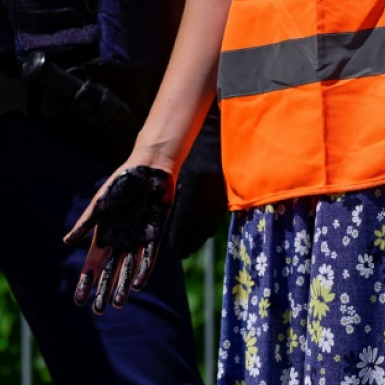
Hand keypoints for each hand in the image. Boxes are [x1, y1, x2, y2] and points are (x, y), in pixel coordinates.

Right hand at [64, 165, 174, 313]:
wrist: (149, 169)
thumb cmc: (122, 183)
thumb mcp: (100, 204)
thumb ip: (86, 223)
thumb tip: (66, 242)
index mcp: (104, 234)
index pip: (93, 264)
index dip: (86, 281)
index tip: (78, 301)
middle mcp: (121, 240)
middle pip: (111, 271)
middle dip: (104, 290)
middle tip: (99, 311)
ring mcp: (138, 238)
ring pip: (129, 268)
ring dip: (123, 286)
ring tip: (117, 304)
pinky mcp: (155, 233)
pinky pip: (149, 256)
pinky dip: (143, 270)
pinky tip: (137, 285)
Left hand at [168, 111, 227, 257]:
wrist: (211, 130)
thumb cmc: (187, 148)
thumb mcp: (176, 169)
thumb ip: (168, 191)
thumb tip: (159, 216)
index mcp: (190, 186)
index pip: (182, 220)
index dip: (176, 237)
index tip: (169, 250)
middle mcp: (205, 192)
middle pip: (195, 227)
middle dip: (186, 243)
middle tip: (178, 254)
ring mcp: (218, 193)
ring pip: (207, 225)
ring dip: (197, 240)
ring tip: (187, 250)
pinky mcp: (225, 192)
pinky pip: (217, 217)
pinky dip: (209, 229)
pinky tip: (202, 235)